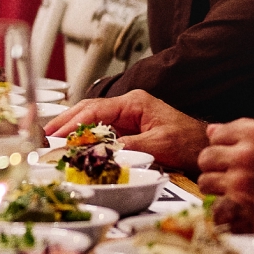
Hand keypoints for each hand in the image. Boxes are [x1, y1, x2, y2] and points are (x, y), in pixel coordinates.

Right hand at [44, 89, 210, 174]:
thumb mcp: (160, 144)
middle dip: (66, 121)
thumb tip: (103, 151)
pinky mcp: (129, 128)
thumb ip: (130, 145)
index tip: (57, 134)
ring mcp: (128, 116)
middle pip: (88, 109)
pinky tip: (74, 144)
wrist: (207, 148)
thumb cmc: (190, 142)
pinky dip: (85, 136)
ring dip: (72, 128)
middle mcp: (128, 106)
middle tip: (46, 135)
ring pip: (92, 118)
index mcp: (134, 102)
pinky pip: (101, 129)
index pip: (95, 109)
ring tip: (53, 139)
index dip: (73, 122)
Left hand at [196, 119, 253, 226]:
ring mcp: (242, 180)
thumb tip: (211, 130)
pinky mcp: (241, 205)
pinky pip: (214, 205)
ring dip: (217, 190)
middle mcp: (247, 153)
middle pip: (206, 157)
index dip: (223, 148)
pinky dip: (222, 210)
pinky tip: (237, 210)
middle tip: (231, 179)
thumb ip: (248, 131)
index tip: (233, 159)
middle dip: (216, 168)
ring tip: (236, 195)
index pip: (216, 134)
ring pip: (205, 181)